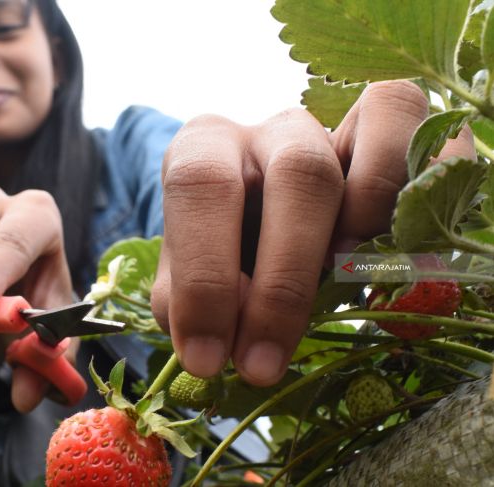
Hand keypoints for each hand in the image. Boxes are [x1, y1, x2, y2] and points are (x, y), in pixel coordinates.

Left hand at [151, 80, 475, 385]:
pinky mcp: (388, 135)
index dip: (205, 275)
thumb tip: (223, 332)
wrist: (256, 216)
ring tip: (345, 278)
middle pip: (300, 174)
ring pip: (374, 142)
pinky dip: (422, 183)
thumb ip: (190, 293)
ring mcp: (339, 127)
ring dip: (368, 221)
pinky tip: (397, 244)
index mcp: (205, 146)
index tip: (207, 359)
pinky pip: (423, 133)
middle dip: (284, 284)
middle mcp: (272, 128)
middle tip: (262, 363)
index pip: (201, 185)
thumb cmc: (218, 248)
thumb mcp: (190, 270)